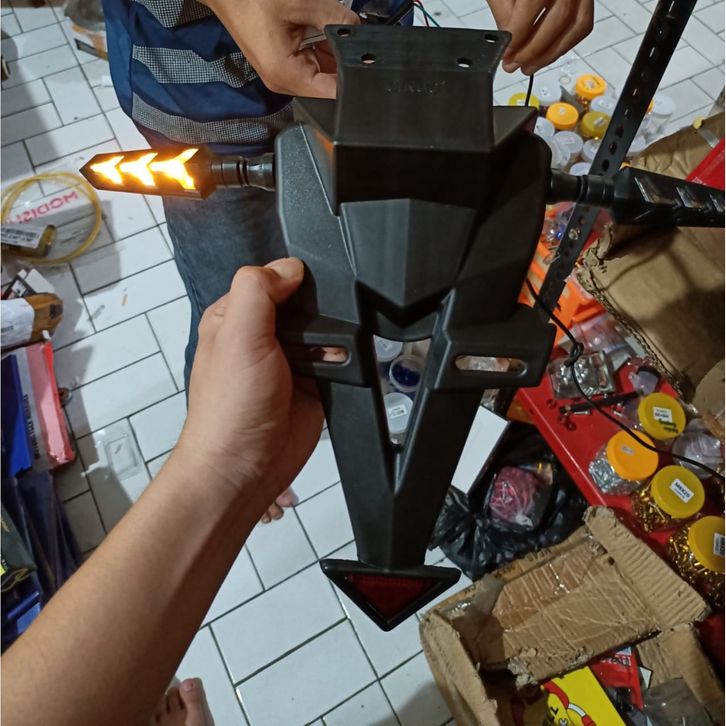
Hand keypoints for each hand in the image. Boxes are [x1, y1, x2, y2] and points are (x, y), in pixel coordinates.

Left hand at [175, 258, 323, 514]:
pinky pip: (338, 361)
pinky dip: (343, 363)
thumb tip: (289, 267)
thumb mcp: (237, 335)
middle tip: (312, 331)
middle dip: (317, 312)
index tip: (303, 289)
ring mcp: (290, 361)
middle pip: (304, 303)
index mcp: (235, 316)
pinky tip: (337, 369)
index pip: (270, 278)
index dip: (290, 279)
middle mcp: (263, 337)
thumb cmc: (229, 408)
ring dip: (332, 339)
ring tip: (322, 356)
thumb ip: (259, 291)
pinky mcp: (314, 384)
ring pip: (325, 331)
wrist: (247, 466)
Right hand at [202, 0, 358, 97]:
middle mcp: (283, 82)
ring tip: (321, 25)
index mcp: (286, 75)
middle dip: (342, 61)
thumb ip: (336, 18)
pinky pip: (309, 62)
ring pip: (320, 72)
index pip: (332, 92)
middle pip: (327, 84)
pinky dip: (319, 48)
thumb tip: (359, 29)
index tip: (367, 62)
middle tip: (348, 34)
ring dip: (330, 51)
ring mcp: (281, 74)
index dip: (353, 78)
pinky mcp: (280, 63)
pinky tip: (319, 29)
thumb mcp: (301, 4)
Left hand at [488, 0, 593, 74]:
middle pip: (558, 19)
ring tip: (529, 66)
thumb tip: (508, 43)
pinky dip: (565, 44)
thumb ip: (504, 11)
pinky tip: (547, 53)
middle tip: (514, 65)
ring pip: (575, 25)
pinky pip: (583, 23)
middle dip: (533, 50)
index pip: (533, 4)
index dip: (518, 34)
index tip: (506, 52)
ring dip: (551, 53)